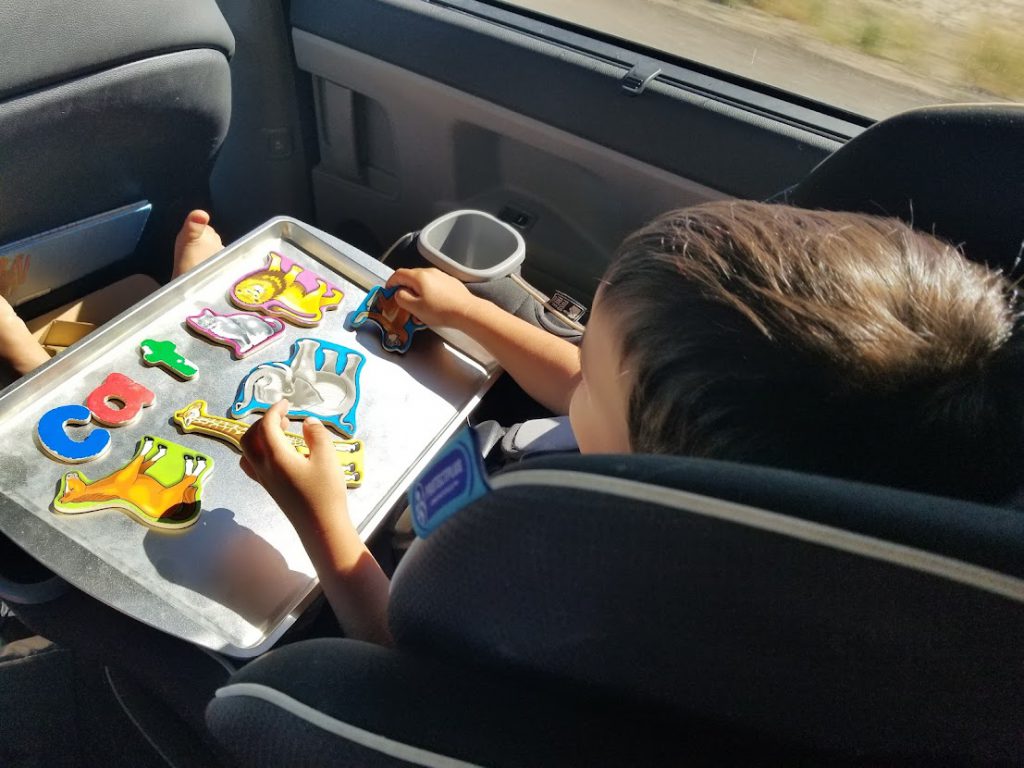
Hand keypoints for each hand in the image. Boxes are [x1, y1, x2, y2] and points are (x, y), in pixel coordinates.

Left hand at [239, 399, 348, 528]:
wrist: (321, 527)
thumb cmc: (326, 492)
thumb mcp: (327, 458)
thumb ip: (316, 435)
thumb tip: (308, 422)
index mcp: (276, 457)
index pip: (266, 426)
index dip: (275, 410)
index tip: (287, 403)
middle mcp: (264, 467)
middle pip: (249, 437)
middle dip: (263, 422)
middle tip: (283, 417)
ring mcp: (264, 480)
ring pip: (247, 452)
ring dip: (258, 437)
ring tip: (279, 433)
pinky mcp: (270, 489)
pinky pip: (252, 465)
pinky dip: (259, 452)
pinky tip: (278, 453)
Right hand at [386, 267, 477, 328]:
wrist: (466, 311)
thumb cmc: (440, 311)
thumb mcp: (415, 308)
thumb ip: (402, 298)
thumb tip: (399, 292)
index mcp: (419, 276)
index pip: (398, 274)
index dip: (390, 282)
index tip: (388, 291)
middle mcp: (430, 272)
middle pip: (411, 275)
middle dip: (404, 286)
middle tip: (402, 299)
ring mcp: (442, 275)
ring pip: (423, 280)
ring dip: (416, 289)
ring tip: (418, 303)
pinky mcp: (451, 281)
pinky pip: (434, 283)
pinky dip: (428, 290)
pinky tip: (433, 302)